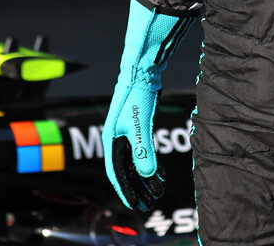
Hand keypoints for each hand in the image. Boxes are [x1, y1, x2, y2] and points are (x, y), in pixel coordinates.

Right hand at [104, 0, 192, 209]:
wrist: (142, 68)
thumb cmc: (137, 93)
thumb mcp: (140, 123)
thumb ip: (143, 149)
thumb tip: (148, 174)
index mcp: (112, 138)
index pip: (115, 171)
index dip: (125, 189)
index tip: (135, 204)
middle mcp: (117, 136)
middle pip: (126, 169)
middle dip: (137, 187)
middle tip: (148, 204)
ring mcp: (127, 130)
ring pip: (135, 160)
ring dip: (145, 177)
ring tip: (157, 192)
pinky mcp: (138, 123)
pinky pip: (143, 150)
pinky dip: (151, 162)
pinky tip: (161, 172)